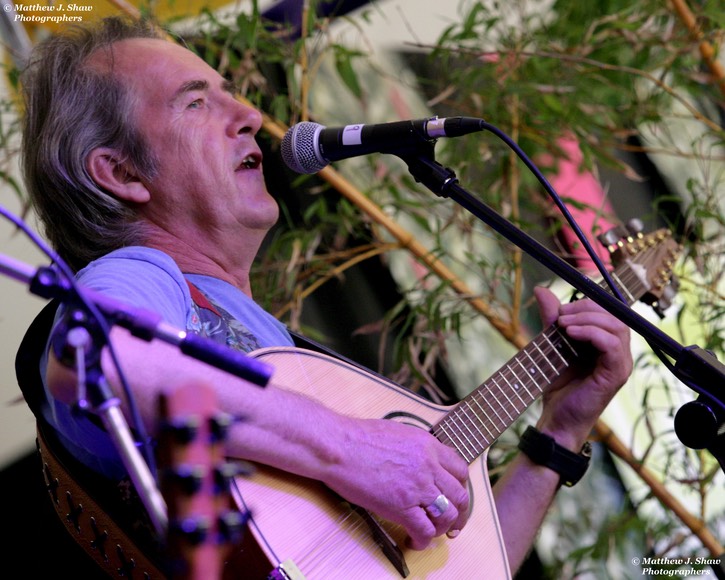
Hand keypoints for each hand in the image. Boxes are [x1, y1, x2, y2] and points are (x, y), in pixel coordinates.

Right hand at [322, 417, 469, 549]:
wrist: (339, 446)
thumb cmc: (358, 436)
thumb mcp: (398, 432)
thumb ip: (415, 447)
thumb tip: (417, 459)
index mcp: (428, 445)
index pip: (459, 469)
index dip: (460, 487)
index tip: (454, 497)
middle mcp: (428, 465)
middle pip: (459, 495)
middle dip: (460, 514)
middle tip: (453, 523)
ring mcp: (417, 487)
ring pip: (447, 515)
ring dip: (443, 528)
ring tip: (432, 533)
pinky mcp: (401, 506)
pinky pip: (424, 530)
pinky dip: (422, 540)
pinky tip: (414, 541)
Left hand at [532, 286, 632, 448]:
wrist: (556, 418)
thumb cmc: (557, 386)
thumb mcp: (551, 344)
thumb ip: (551, 319)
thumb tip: (540, 289)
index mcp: (607, 344)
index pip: (608, 312)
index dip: (586, 304)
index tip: (560, 310)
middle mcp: (619, 353)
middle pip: (615, 315)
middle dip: (586, 309)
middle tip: (560, 317)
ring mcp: (621, 364)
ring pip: (616, 326)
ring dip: (588, 319)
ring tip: (563, 325)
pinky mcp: (617, 374)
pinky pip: (613, 345)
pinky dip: (591, 333)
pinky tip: (570, 334)